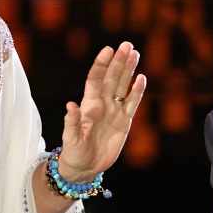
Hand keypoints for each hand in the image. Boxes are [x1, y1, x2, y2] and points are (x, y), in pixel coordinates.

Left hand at [56, 42, 147, 181]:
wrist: (85, 166)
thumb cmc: (74, 151)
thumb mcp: (71, 138)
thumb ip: (72, 122)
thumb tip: (71, 105)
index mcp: (89, 104)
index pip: (96, 79)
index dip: (102, 65)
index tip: (108, 50)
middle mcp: (102, 104)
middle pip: (113, 78)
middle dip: (119, 61)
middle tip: (127, 45)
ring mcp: (114, 111)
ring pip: (123, 86)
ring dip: (129, 70)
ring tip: (135, 53)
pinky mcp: (124, 121)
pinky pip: (132, 103)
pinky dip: (137, 91)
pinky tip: (141, 78)